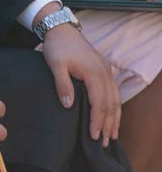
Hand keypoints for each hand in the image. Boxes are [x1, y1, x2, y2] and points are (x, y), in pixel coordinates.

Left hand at [40, 13, 120, 146]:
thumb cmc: (57, 47)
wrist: (62, 29)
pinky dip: (115, 108)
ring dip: (114, 119)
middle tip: (103, 142)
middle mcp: (105, 74)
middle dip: (107, 125)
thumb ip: (62, 85)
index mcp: (94, 74)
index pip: (98, 103)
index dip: (97, 121)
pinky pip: (114, 94)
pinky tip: (113, 118)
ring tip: (111, 136)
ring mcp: (107, 73)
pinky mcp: (105, 72)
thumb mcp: (55, 64)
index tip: (93, 136)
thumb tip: (69, 106)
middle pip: (110, 105)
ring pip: (115, 100)